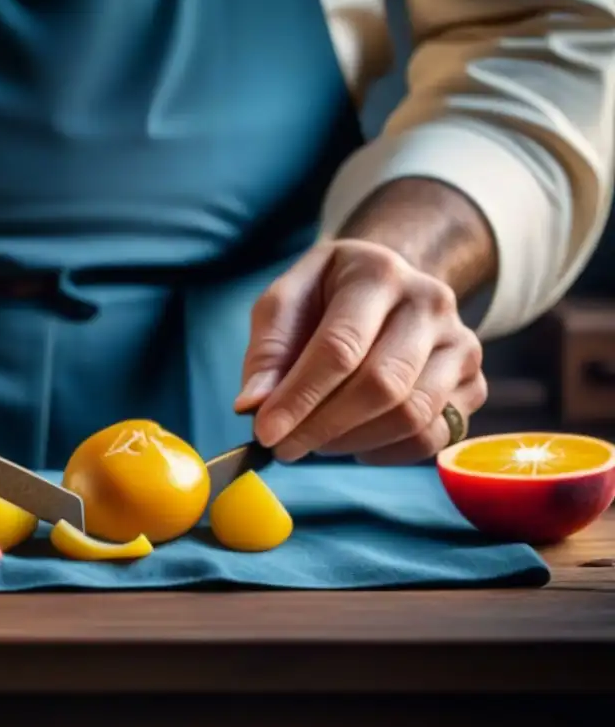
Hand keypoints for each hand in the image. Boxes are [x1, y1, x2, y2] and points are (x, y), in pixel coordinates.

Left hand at [235, 239, 486, 464]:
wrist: (389, 285)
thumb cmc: (327, 296)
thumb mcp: (287, 302)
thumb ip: (268, 350)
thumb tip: (252, 406)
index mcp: (379, 273)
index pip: (340, 347)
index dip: (300, 397)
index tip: (265, 433)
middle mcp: (431, 303)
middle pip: (382, 385)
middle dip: (323, 426)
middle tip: (283, 448)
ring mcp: (462, 345)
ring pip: (412, 416)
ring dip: (351, 442)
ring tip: (313, 440)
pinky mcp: (475, 383)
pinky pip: (433, 437)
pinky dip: (385, 453)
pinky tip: (353, 441)